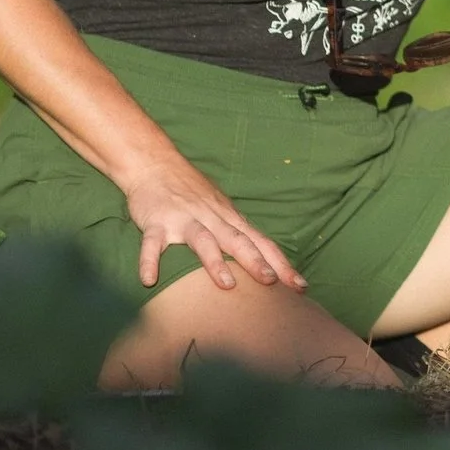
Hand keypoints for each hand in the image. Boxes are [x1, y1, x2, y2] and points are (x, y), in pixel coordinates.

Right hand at [120, 155, 305, 291]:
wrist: (155, 164)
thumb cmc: (192, 192)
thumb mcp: (221, 209)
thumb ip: (238, 232)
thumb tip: (264, 258)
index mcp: (230, 218)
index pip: (261, 242)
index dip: (281, 263)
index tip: (300, 286)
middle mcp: (212, 218)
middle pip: (239, 241)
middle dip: (256, 261)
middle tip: (272, 282)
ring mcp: (184, 220)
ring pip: (203, 240)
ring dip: (215, 262)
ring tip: (227, 284)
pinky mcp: (157, 223)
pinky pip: (153, 244)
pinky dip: (150, 260)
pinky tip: (148, 280)